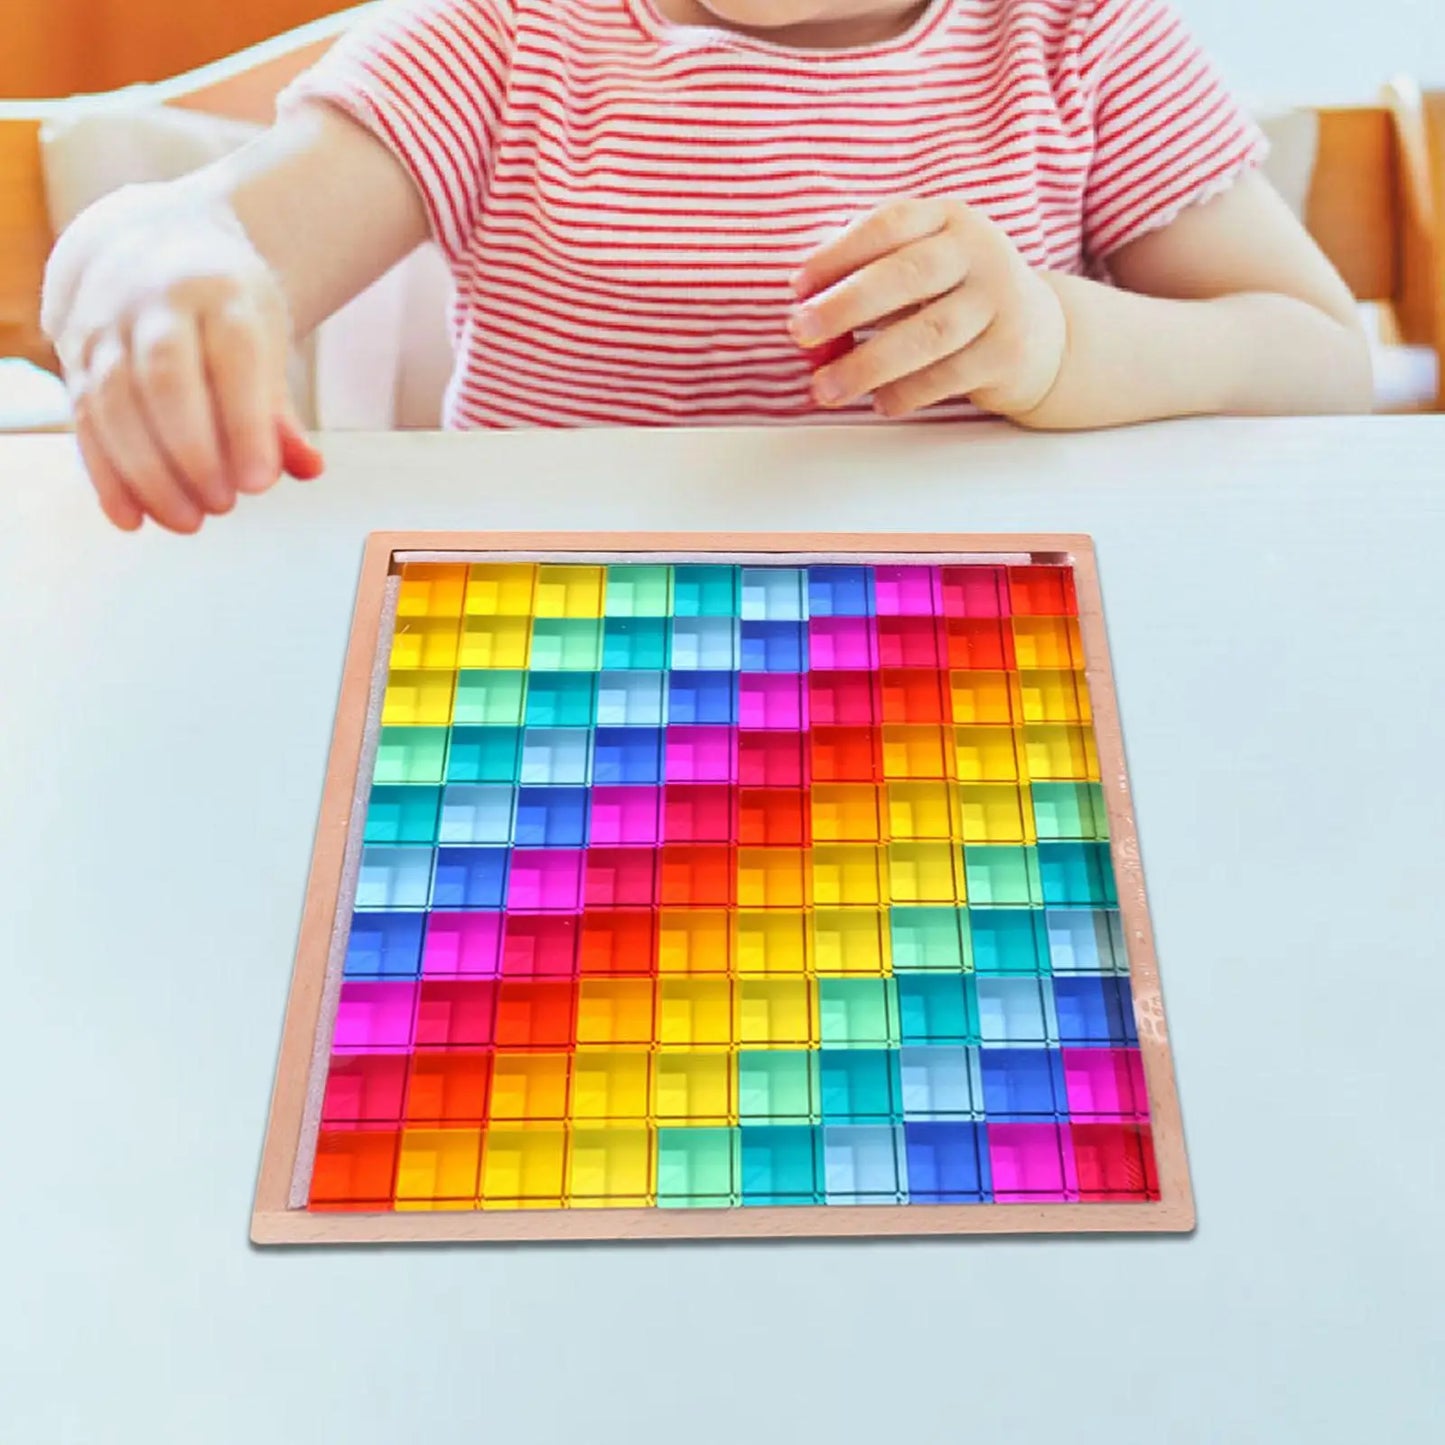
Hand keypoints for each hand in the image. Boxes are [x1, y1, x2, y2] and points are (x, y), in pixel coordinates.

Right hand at [49, 197, 322, 533]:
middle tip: (224, 505)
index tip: (261, 484)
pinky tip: (132, 518)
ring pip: (114, 404)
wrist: (145, 249)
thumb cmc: (222, 307)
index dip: (245, 425)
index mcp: (217, 291)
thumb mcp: (263, 337)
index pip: (232, 358)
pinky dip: (106, 477)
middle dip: (193, 453)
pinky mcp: (73, 359)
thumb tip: (308, 467)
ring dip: (150, 475)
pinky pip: (83, 422)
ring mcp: (104, 328)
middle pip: (164, 380)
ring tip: (188, 520)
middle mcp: (153, 303)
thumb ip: (279, 407)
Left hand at [789, 198, 1067, 420]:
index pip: (889, 225)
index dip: (839, 253)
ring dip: (868, 364)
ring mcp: (999, 300)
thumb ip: (867, 272)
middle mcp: (978, 252)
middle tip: (800, 333)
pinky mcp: (1008, 350)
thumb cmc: (953, 295)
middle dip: (847, 305)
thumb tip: (804, 301)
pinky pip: (949, 375)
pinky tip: (879, 403)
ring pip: (928, 333)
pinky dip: (907, 392)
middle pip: (908, 275)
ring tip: (826, 388)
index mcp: (947, 218)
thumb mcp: (920, 265)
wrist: (1038, 332)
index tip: (797, 286)